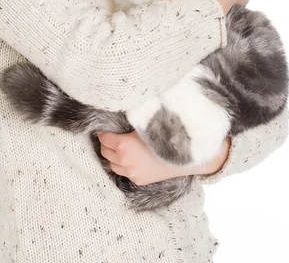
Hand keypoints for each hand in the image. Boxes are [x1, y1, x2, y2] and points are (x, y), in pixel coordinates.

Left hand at [97, 131, 231, 184]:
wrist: (185, 156)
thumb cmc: (165, 135)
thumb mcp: (145, 124)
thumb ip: (131, 120)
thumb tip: (119, 108)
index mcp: (124, 145)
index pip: (104, 138)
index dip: (104, 132)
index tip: (105, 127)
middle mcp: (125, 161)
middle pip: (105, 152)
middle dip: (106, 143)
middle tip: (110, 136)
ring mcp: (132, 173)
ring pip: (112, 164)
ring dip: (112, 155)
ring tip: (118, 147)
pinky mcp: (139, 180)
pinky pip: (123, 172)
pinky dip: (122, 164)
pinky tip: (129, 157)